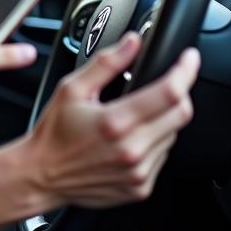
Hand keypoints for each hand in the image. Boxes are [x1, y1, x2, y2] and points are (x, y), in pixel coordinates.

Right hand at [19, 32, 196, 209]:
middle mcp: (131, 150)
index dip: (185, 71)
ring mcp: (138, 172)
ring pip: (173, 135)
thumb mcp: (71, 89)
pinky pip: (162, 157)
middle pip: (181, 113)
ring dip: (163, 120)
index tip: (189, 59)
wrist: (41, 175)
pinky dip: (154, 143)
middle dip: (179, 93)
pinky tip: (130, 140)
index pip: (169, 92)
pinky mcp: (140, 187)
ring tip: (134, 117)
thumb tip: (132, 43)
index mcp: (115, 122)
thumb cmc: (53, 133)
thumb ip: (105, 63)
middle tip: (164, 85)